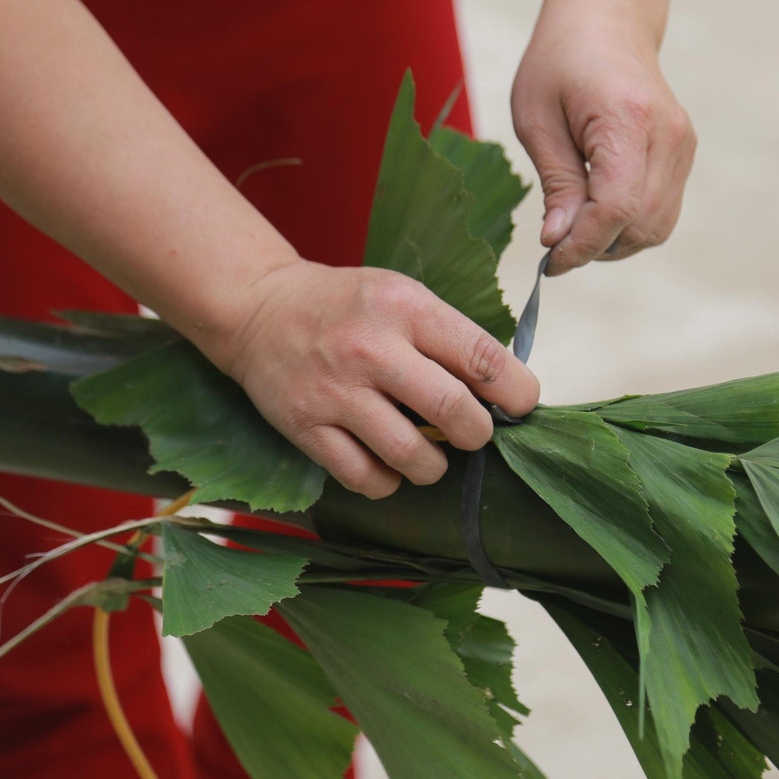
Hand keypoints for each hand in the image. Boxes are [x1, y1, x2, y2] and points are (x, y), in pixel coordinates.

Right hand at [212, 259, 540, 498]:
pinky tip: (387, 465)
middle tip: (472, 433)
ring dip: (433, 466)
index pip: (483, 358)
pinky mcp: (307, 427)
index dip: (517, 392)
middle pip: (455, 412)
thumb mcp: (402, 296)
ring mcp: (337, 393)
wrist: (259, 310)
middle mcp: (372, 350)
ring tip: (429, 455)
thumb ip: (449, 337)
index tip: (520, 404)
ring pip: (412, 456)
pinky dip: (388, 483)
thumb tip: (504, 390)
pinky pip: (366, 479)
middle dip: (478, 434)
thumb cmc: (345, 306)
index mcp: (406, 309)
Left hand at [512, 3, 696, 276]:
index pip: (617, 207)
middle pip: (641, 225)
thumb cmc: (560, 64)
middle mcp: (667, 135)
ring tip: (576, 226)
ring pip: (656, 227)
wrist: (606, 22)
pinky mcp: (684, 154)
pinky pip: (661, 212)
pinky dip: (629, 226)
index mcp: (628, 119)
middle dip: (597, 248)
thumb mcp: (536, 120)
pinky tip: (597, 212)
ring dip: (615, 242)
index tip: (550, 262)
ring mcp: (682, 146)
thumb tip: (558, 242)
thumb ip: (555, 183)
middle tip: (556, 246)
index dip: (583, 245)